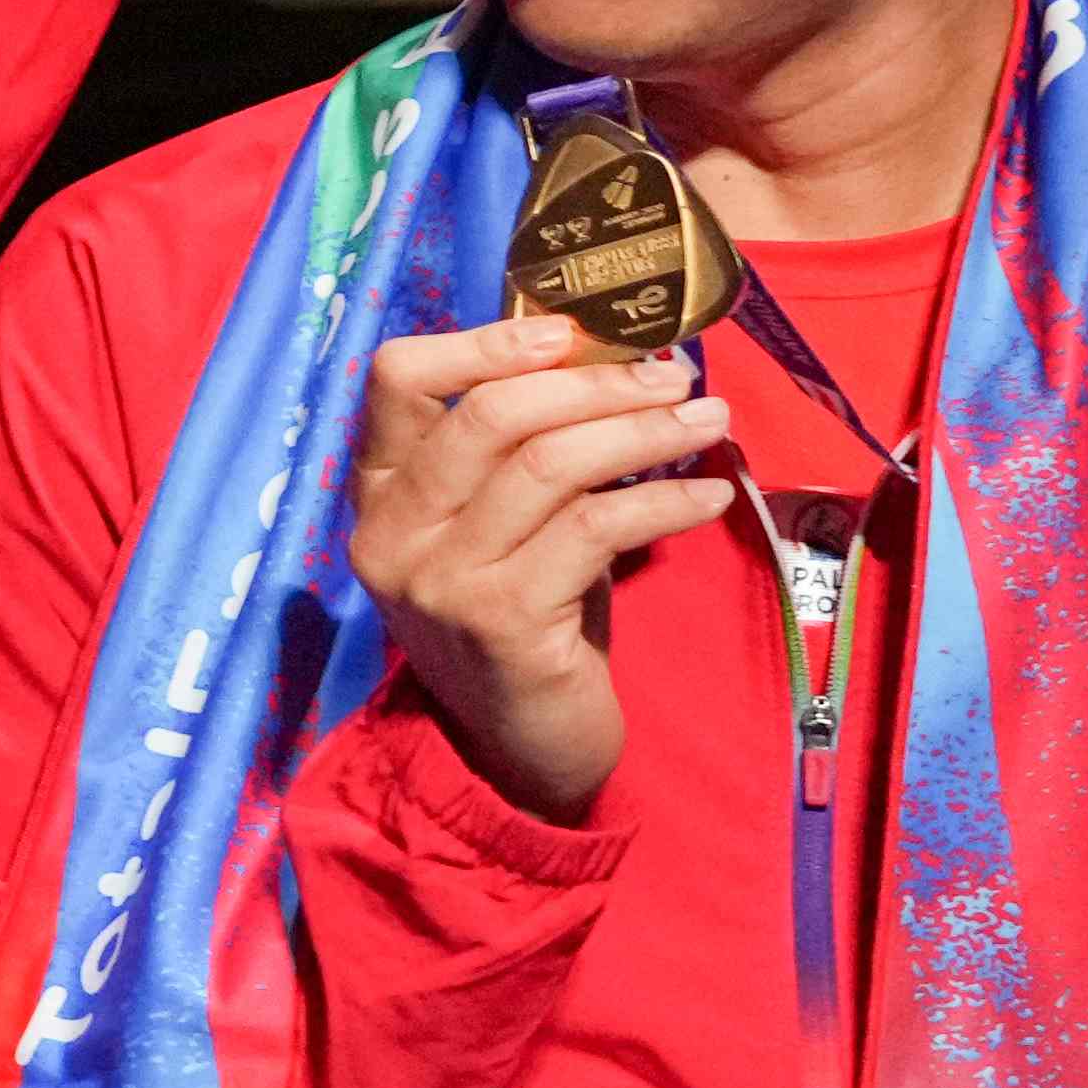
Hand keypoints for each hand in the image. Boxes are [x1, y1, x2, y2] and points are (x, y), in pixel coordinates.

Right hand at [345, 309, 734, 824]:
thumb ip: (519, 449)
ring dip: (643, 430)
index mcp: (379, 492)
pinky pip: (597, 528)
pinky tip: (708, 492)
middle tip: (673, 374)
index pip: (396, 377)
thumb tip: (608, 351)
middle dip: (595, 381)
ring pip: (549, 464)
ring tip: (706, 416)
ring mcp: (442, 580)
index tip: (572, 335)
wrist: (520, 752)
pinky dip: (664, 499)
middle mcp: (395, 532)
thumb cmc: (520, 617)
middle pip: (490, 413)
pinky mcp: (504, 621)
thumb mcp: (497, 525)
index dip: (485, 341)